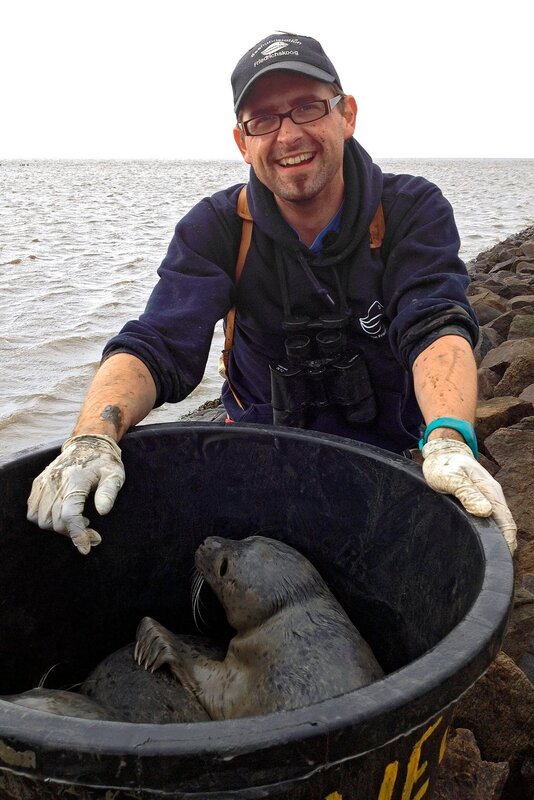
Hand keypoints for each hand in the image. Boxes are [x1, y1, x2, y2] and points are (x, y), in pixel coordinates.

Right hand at [27, 434, 124, 554]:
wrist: (87, 444)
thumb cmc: (104, 462)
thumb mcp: (114, 474)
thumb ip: (109, 493)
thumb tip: (103, 512)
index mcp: (75, 480)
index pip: (70, 515)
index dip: (77, 535)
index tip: (86, 548)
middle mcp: (55, 481)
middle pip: (55, 521)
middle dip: (73, 534)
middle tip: (93, 533)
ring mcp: (44, 482)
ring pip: (41, 520)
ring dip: (58, 528)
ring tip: (78, 522)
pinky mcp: (38, 484)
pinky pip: (32, 511)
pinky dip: (45, 519)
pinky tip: (63, 515)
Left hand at [421, 438, 516, 554]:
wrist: (443, 453)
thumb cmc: (445, 465)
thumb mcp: (451, 477)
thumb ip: (467, 493)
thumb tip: (485, 512)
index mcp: (489, 492)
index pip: (505, 522)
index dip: (506, 542)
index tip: (501, 559)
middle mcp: (492, 497)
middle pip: (505, 526)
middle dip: (504, 546)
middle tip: (494, 567)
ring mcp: (487, 499)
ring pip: (497, 524)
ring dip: (497, 540)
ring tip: (489, 560)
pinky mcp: (479, 501)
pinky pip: (489, 520)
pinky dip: (489, 532)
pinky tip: (482, 544)